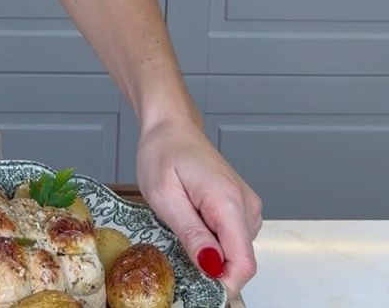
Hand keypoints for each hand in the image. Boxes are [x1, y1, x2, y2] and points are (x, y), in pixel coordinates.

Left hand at [136, 112, 262, 299]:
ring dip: (210, 252)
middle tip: (177, 248)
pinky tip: (193, 220)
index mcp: (228, 202)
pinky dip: (213, 240)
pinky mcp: (242, 207)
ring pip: (235, 252)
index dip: (222, 283)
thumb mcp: (164, 195)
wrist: (171, 125)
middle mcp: (247, 205)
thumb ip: (191, 233)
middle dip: (211, 267)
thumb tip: (212, 269)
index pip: (243, 263)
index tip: (196, 285)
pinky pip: (232, 238)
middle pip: (239, 260)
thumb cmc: (163, 152)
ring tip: (182, 226)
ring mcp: (247, 206)